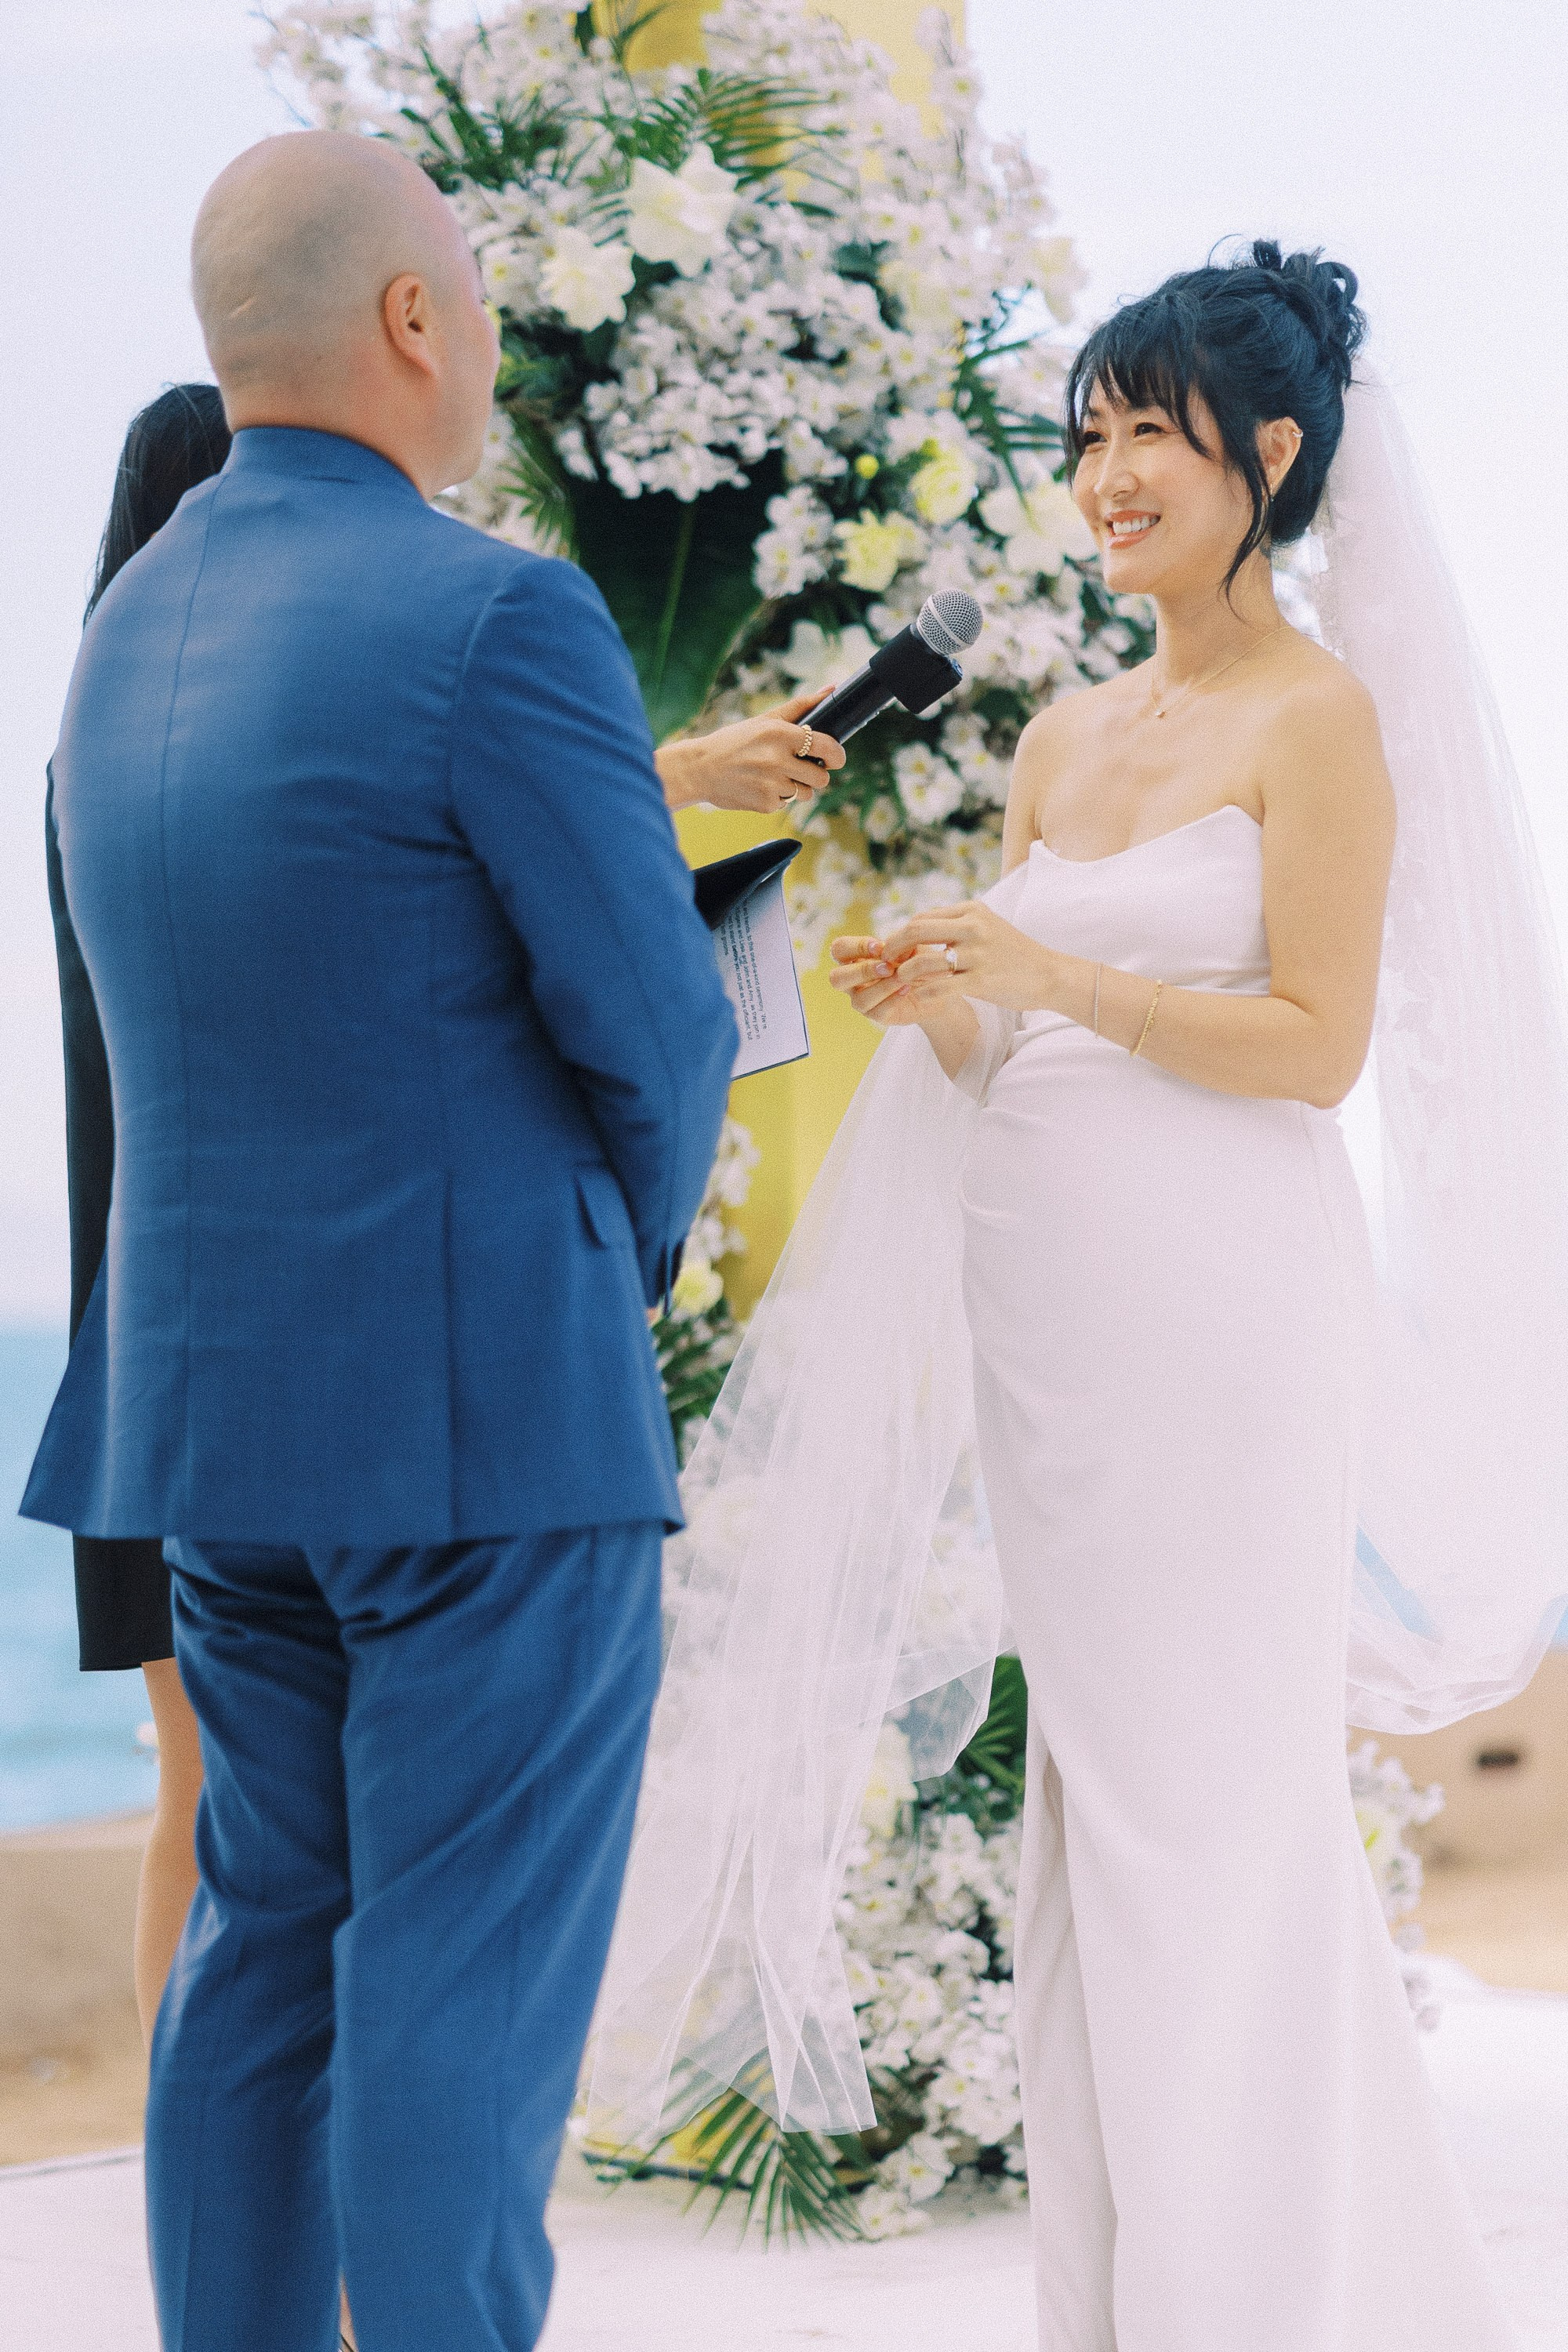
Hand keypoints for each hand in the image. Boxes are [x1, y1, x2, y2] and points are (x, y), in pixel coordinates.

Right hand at [655, 689, 847, 813]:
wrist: (700, 768)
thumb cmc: (735, 741)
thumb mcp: (765, 720)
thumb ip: (800, 707)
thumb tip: (831, 690)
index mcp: (780, 734)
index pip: (826, 746)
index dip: (837, 755)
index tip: (835, 758)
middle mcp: (777, 759)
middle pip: (821, 777)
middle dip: (815, 774)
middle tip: (800, 768)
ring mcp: (771, 784)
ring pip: (806, 793)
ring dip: (797, 787)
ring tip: (775, 776)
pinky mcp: (765, 804)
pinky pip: (786, 803)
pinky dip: (777, 797)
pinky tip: (760, 786)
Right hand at [827, 934, 937, 1028]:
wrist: (935, 984)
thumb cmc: (916, 960)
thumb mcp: (910, 945)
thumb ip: (899, 942)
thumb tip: (891, 946)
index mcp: (853, 958)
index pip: (839, 949)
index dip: (856, 946)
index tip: (880, 946)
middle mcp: (852, 981)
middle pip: (836, 979)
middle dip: (862, 971)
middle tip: (887, 967)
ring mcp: (862, 1000)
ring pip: (859, 1000)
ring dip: (883, 986)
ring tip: (903, 977)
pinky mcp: (877, 1015)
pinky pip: (878, 1012)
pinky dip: (893, 998)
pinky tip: (906, 988)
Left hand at [874, 900, 1056, 1012]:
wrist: (1049, 974)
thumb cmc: (1013, 954)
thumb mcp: (987, 927)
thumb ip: (957, 925)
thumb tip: (919, 929)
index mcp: (972, 910)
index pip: (922, 917)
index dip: (900, 934)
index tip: (893, 951)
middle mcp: (974, 927)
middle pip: (917, 930)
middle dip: (894, 948)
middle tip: (885, 963)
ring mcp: (979, 954)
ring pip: (925, 961)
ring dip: (906, 973)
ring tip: (901, 982)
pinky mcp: (983, 980)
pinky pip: (941, 988)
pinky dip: (923, 993)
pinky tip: (918, 997)